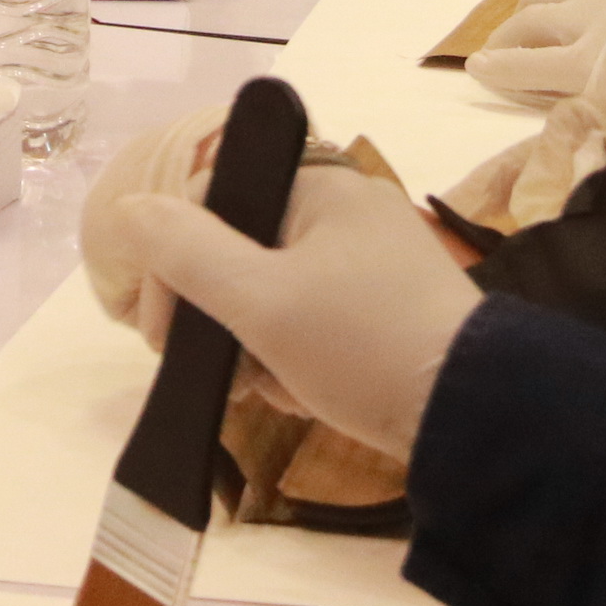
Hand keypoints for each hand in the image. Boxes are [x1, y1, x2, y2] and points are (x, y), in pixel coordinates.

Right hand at [95, 162, 483, 459]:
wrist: (478, 419)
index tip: (162, 336)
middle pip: (243, 251)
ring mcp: (376, 263)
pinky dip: (295, 355)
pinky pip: (317, 319)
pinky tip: (297, 397)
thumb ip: (186, 251)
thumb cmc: (362, 347)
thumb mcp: (261, 301)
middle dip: (216, 315)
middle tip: (214, 374)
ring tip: (262, 393)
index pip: (212, 202)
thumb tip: (128, 210)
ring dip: (253, 343)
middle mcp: (349, 212)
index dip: (172, 266)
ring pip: (277, 291)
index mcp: (321, 187)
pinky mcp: (394, 311)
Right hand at [466, 0, 605, 129]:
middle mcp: (584, 25)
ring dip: (524, 12)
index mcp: (590, 69)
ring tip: (525, 25)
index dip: (492, 70)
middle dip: (500, 40)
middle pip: (522, 26)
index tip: (474, 69)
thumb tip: (583, 151)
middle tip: (493, 52)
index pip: (520, 67)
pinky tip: (578, 4)